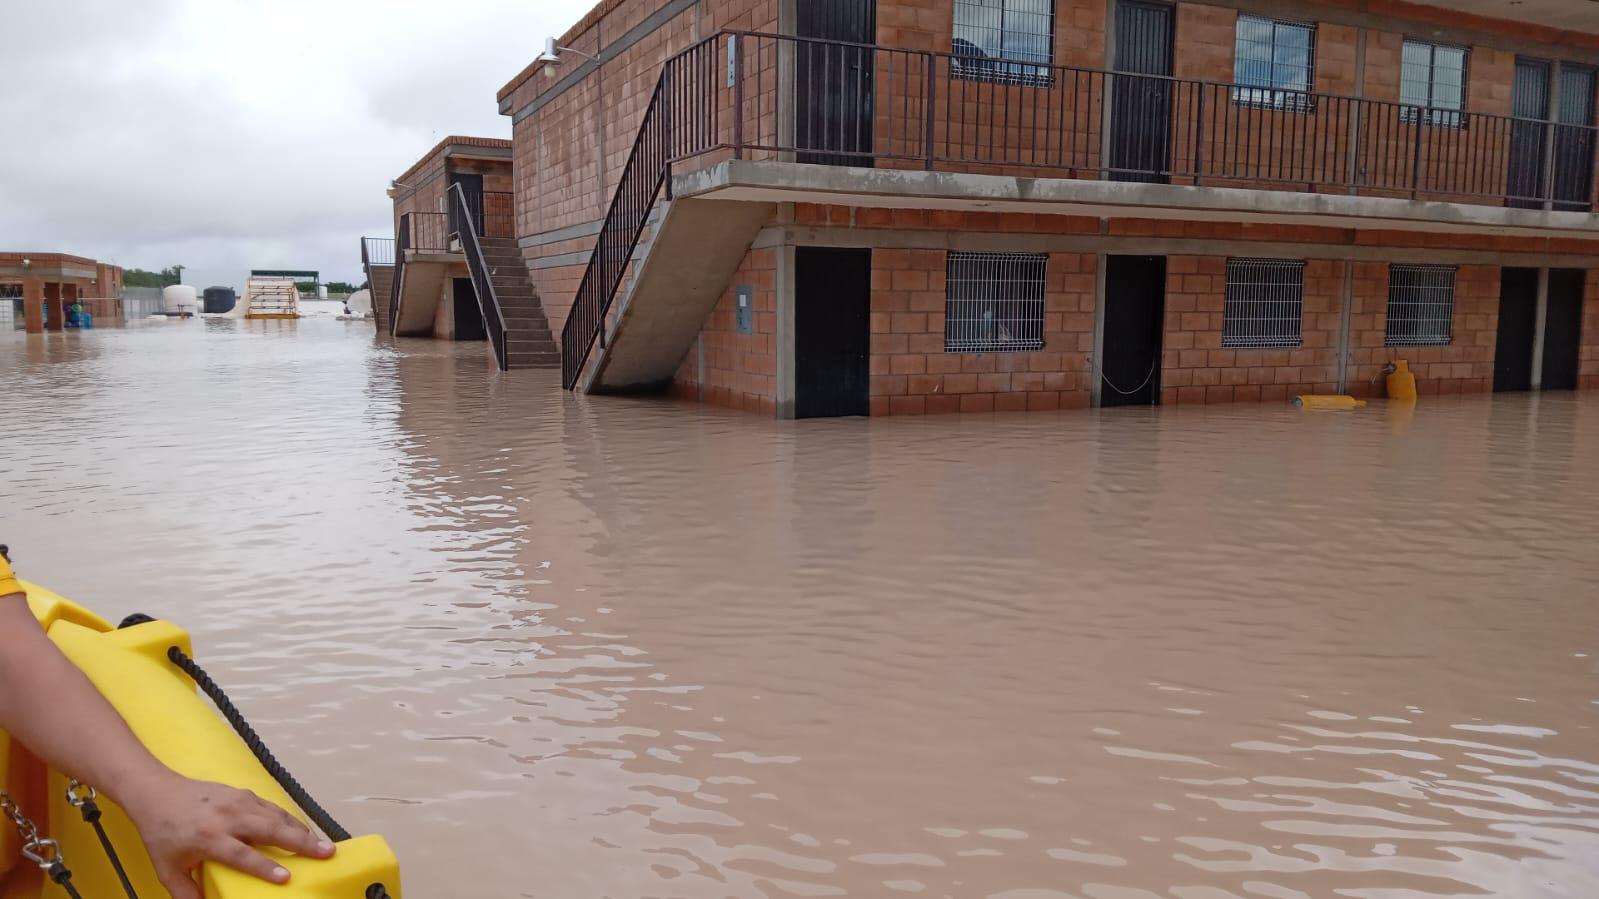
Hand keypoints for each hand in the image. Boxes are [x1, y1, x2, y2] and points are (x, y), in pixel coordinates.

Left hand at [118, 772, 334, 898]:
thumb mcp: (167, 869)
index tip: (286, 877)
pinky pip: (272, 807)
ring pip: (277, 816)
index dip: (264, 867)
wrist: (157, 792)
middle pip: (270, 830)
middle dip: (300, 842)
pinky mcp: (243, 792)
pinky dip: (290, 819)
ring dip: (302, 830)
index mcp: (209, 838)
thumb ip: (185, 893)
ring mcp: (238, 801)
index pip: (242, 855)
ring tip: (322, 843)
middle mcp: (228, 818)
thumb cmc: (162, 833)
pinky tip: (302, 828)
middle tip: (326, 852)